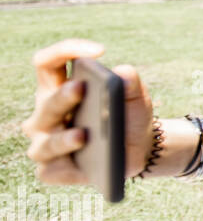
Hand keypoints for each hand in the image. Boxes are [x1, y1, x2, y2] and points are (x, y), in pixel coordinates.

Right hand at [21, 39, 155, 183]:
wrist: (140, 148)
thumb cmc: (128, 115)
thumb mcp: (135, 98)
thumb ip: (130, 83)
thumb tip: (123, 72)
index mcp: (58, 88)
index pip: (47, 62)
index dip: (66, 50)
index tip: (99, 50)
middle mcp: (44, 115)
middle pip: (48, 102)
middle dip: (63, 96)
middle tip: (81, 88)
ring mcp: (45, 143)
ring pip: (46, 142)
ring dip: (62, 140)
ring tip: (82, 135)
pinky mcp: (52, 169)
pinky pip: (53, 170)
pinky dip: (67, 169)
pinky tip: (82, 167)